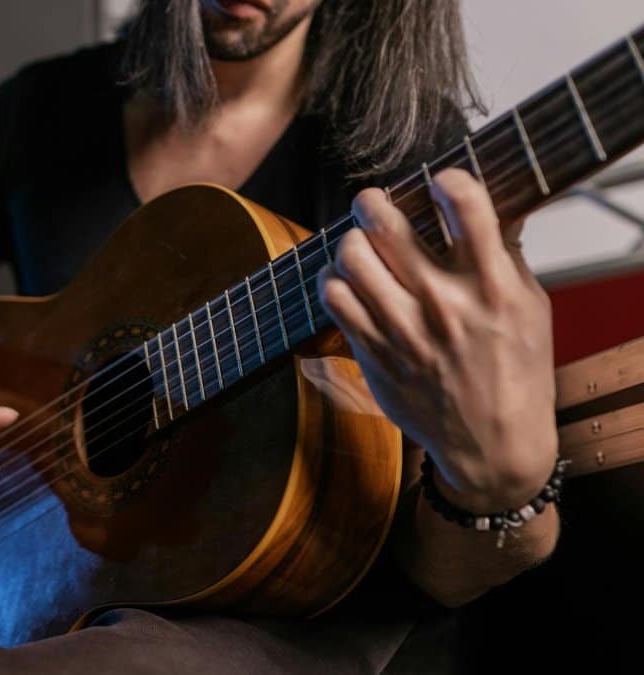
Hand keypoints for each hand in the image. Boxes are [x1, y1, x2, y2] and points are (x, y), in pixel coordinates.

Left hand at [317, 168, 556, 513]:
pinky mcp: (374, 354)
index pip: (468, 208)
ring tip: (360, 246)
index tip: (440, 181)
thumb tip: (487, 203)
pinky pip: (333, 299)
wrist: (493, 443)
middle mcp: (444, 305)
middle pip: (386, 227)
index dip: (448, 180)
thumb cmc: (515, 371)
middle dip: (373, 203)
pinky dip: (333, 281)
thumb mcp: (530, 307)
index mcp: (493, 287)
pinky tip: (347, 281)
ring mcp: (403, 331)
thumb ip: (504, 255)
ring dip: (351, 242)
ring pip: (350, 258)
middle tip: (373, 203)